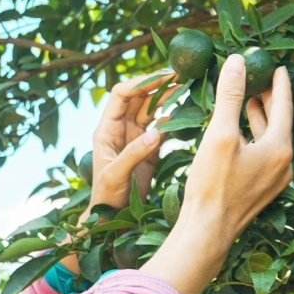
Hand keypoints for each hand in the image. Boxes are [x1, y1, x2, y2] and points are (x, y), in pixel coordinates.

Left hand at [82, 70, 177, 218]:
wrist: (111, 218)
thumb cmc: (106, 197)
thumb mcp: (116, 175)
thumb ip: (134, 154)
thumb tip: (156, 133)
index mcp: (106, 130)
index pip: (121, 94)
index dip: (140, 82)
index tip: (163, 77)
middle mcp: (119, 128)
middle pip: (138, 96)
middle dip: (158, 84)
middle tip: (182, 75)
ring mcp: (134, 137)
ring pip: (150, 108)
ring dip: (167, 96)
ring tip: (187, 86)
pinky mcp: (147, 147)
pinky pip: (160, 125)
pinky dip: (172, 116)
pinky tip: (186, 110)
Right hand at [140, 54, 293, 293]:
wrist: (207, 231)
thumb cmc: (213, 184)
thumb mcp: (220, 135)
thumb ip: (230, 97)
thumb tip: (236, 62)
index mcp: (279, 148)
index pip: (283, 106)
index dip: (279, 84)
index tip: (279, 67)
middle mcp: (283, 165)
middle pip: (278, 123)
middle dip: (267, 100)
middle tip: (258, 79)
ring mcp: (273, 180)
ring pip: (269, 141)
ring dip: (258, 120)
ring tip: (246, 102)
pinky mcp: (259, 191)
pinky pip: (262, 156)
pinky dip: (252, 139)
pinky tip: (237, 136)